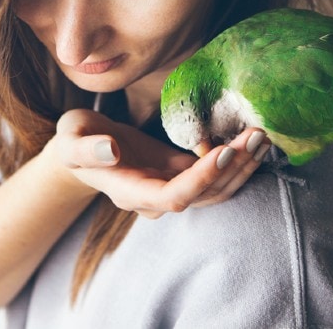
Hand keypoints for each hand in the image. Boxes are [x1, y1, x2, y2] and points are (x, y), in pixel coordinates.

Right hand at [43, 109, 271, 218]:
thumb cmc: (73, 141)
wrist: (82, 148)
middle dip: (234, 168)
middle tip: (256, 135)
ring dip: (242, 166)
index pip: (173, 197)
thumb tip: (111, 150)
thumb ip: (85, 148)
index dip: (201, 179)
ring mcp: (171, 188)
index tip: (224, 151)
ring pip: (216, 189)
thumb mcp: (70, 138)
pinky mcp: (181, 174)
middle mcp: (155, 198)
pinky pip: (215, 175)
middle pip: (204, 195)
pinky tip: (251, 139)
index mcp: (130, 192)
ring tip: (262, 136)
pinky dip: (236, 160)